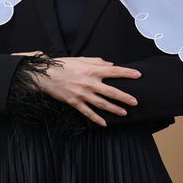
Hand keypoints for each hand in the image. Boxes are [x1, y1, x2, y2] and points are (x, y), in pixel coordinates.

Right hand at [11, 52, 140, 126]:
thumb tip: (110, 64)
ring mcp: (82, 93)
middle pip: (111, 91)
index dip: (126, 73)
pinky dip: (96, 119)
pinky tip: (104, 124)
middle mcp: (89, 82)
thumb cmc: (63, 65)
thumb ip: (97, 62)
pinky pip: (87, 112)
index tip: (138, 75)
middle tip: (135, 101)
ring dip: (114, 109)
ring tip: (124, 113)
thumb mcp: (81, 59)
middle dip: (124, 97)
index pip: (113, 71)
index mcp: (92, 69)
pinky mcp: (74, 102)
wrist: (45, 74)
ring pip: (101, 103)